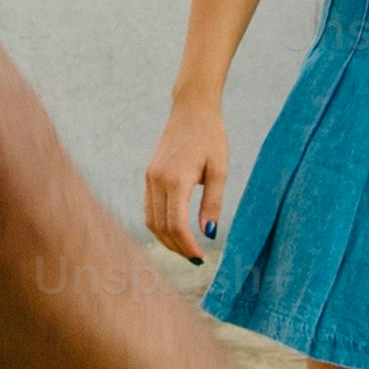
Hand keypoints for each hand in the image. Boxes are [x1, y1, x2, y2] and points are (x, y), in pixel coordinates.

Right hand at [143, 98, 228, 260]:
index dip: (187, 245)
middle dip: (177, 247)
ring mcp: (149, 178)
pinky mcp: (149, 175)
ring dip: (166, 239)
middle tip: (195, 258)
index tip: (201, 257)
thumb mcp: (219, 170)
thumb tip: (209, 233)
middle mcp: (157, 180)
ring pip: (151, 220)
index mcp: (176, 179)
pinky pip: (149, 208)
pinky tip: (175, 231)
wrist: (191, 109)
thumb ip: (213, 203)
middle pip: (161, 226)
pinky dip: (160, 225)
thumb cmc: (211, 137)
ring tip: (185, 249)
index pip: (176, 224)